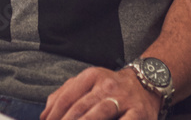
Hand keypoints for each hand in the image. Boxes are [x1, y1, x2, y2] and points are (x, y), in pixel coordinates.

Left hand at [42, 66, 161, 119]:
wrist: (146, 84)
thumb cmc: (111, 88)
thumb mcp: (88, 83)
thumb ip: (65, 94)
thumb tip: (45, 115)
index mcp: (91, 76)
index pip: (67, 96)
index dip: (54, 114)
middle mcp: (106, 85)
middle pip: (80, 107)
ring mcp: (123, 98)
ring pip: (99, 112)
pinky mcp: (138, 112)